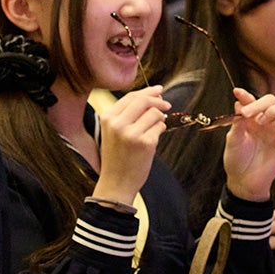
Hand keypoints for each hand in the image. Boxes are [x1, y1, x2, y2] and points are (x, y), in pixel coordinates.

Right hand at [95, 86, 168, 201]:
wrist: (116, 183)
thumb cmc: (117, 156)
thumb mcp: (114, 131)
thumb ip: (129, 112)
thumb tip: (156, 93)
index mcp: (107, 117)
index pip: (130, 96)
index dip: (147, 91)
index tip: (159, 90)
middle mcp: (117, 123)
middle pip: (144, 100)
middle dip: (158, 101)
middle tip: (167, 105)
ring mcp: (131, 133)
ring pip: (155, 113)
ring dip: (160, 119)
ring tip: (154, 129)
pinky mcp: (145, 143)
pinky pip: (160, 127)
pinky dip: (160, 130)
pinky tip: (153, 140)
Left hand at [223, 88, 274, 201]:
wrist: (244, 182)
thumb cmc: (236, 160)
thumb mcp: (233, 140)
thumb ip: (237, 122)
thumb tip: (238, 103)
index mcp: (250, 119)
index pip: (252, 101)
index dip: (246, 95)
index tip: (237, 92)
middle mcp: (265, 122)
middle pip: (271, 100)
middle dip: (260, 103)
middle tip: (248, 113)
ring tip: (263, 121)